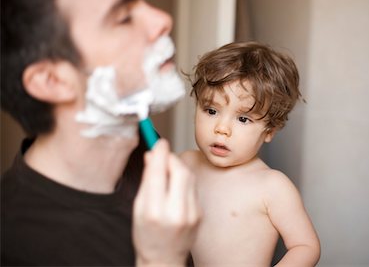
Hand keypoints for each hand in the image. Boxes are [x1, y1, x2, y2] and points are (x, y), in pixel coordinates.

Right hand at [133, 139, 200, 266]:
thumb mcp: (138, 208)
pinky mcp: (200, 213)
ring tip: (167, 168)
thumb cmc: (147, 235)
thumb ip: (147, 181)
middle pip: (180, 171)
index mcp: (154, 211)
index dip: (159, 153)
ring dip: (178, 166)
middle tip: (162, 154)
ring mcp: (191, 213)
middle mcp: (175, 212)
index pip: (158, 173)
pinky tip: (175, 183)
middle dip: (171, 158)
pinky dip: (184, 179)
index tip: (158, 142)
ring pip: (189, 177)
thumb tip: (151, 156)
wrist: (164, 259)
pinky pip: (193, 187)